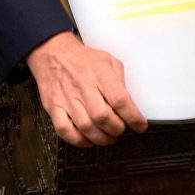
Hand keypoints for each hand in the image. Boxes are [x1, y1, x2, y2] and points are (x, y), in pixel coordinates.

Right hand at [26, 30, 147, 147]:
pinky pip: (65, 131)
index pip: (120, 100)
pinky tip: (87, 140)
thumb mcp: (108, 61)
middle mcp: (83, 86)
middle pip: (102, 117)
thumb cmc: (84, 59)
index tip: (140, 126)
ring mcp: (67, 98)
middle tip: (121, 130)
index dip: (133, 117)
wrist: (54, 53)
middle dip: (116, 129)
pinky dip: (78, 141)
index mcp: (100, 73)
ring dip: (101, 138)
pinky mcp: (54, 107)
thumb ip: (120, 82)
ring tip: (108, 137)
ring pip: (85, 127)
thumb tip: (129, 105)